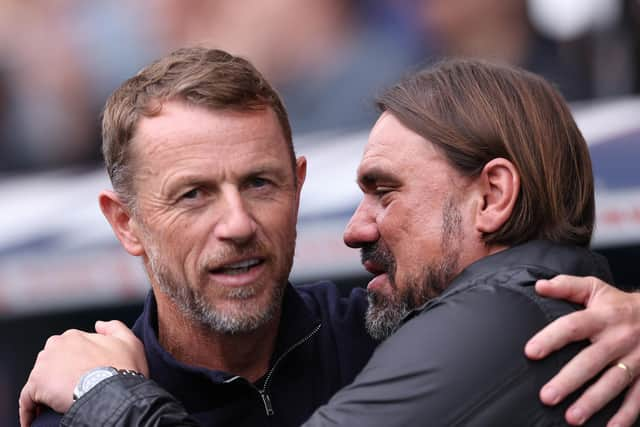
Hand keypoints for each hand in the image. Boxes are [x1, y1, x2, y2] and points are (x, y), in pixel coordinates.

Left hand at [19, 320, 147, 426]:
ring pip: (40, 379)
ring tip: (57, 404)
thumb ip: (114, 327)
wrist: (114, 393)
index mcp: (74, 336)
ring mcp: (44, 365)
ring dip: (46, 390)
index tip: (83, 375)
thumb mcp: (129, 341)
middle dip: (58, 375)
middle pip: (52, 362)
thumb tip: (99, 324)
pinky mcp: (36, 386)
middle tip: (73, 389)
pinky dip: (30, 409)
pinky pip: (28, 399)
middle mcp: (56, 346)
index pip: (68, 349)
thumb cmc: (124, 370)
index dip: (75, 364)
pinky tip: (36, 418)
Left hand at [525, 275, 639, 426]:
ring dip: (593, 402)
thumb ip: (567, 286)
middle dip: (569, 380)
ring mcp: (636, 358)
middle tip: (547, 396)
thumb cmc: (620, 304)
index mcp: (602, 317)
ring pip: (613, 382)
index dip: (551, 338)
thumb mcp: (596, 288)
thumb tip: (539, 286)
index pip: (572, 326)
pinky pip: (638, 398)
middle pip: (591, 361)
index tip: (530, 352)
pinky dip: (626, 416)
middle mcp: (618, 339)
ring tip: (571, 418)